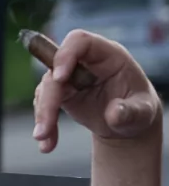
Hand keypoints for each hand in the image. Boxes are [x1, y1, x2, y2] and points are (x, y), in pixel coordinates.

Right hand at [33, 30, 161, 153]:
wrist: (128, 123)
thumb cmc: (139, 109)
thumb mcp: (143, 112)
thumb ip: (131, 112)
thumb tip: (114, 113)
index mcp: (108, 55)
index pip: (80, 41)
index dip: (66, 54)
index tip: (60, 78)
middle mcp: (84, 63)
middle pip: (55, 69)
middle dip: (48, 98)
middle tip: (46, 126)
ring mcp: (69, 77)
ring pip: (46, 88)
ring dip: (42, 114)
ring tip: (44, 139)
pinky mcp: (60, 92)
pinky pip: (44, 105)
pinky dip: (45, 124)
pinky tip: (48, 144)